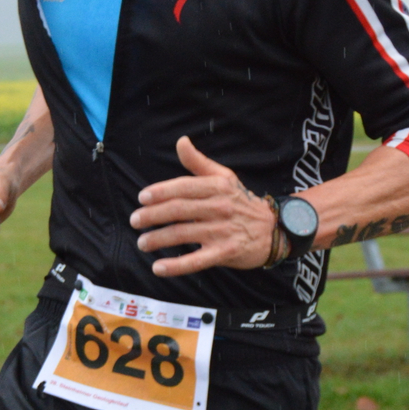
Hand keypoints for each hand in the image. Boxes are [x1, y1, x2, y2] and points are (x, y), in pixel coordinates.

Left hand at [130, 136, 278, 276]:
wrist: (273, 228)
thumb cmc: (241, 202)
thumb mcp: (224, 177)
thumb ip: (198, 162)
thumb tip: (181, 141)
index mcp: (217, 186)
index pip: (183, 187)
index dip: (160, 192)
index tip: (141, 198)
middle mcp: (219, 207)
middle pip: (179, 210)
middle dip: (152, 216)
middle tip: (134, 221)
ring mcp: (223, 230)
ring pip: (183, 234)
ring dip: (158, 239)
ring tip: (142, 243)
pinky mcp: (226, 252)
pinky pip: (196, 260)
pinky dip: (176, 266)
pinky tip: (158, 268)